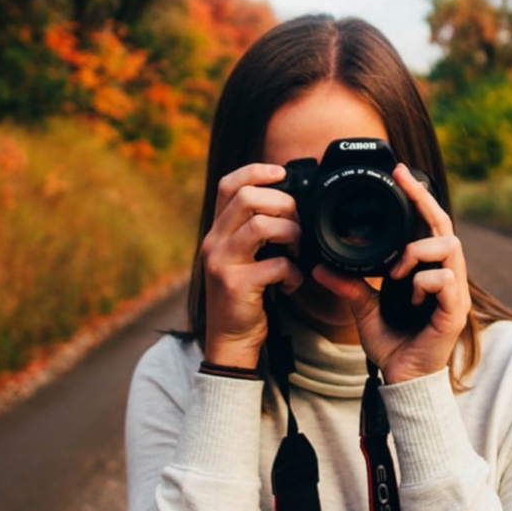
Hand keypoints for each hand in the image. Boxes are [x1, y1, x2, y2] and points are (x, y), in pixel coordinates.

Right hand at [202, 164, 303, 367]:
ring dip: (291, 234)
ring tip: (297, 251)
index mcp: (217, 231)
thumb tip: (292, 204)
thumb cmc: (245, 295)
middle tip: (297, 225)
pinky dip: (293, 272)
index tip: (282, 173)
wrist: (230, 339)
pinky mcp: (236, 285)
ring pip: (262, 226)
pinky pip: (276, 264)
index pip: (228, 184)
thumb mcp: (243, 256)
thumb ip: (256, 231)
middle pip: (247, 198)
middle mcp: (214, 242)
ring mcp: (222, 262)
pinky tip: (292, 283)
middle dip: (283, 204)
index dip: (256, 171)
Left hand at [312, 164, 470, 383]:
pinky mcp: (456, 312)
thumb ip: (349, 284)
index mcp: (425, 270)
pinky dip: (422, 282)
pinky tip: (407, 297)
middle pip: (444, 226)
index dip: (417, 196)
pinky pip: (445, 280)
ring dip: (417, 252)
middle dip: (424, 201)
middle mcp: (444, 276)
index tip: (399, 172)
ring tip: (396, 272)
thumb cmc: (391, 344)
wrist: (401, 380)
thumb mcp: (363, 308)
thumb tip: (320, 265)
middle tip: (403, 181)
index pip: (427, 225)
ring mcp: (454, 293)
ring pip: (448, 248)